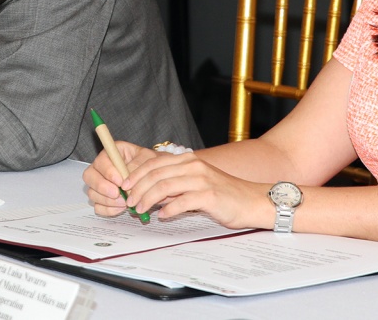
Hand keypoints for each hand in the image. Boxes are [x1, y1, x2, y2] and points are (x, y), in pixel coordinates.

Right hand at [83, 141, 156, 215]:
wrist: (154, 177)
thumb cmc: (149, 165)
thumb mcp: (147, 159)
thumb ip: (136, 165)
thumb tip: (125, 179)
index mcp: (111, 153)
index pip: (100, 161)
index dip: (108, 172)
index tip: (120, 181)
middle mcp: (101, 168)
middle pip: (88, 176)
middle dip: (102, 187)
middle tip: (117, 194)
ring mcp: (99, 184)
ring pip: (92, 193)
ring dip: (107, 200)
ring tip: (124, 203)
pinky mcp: (102, 198)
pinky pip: (97, 206)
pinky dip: (108, 210)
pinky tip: (121, 208)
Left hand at [120, 152, 271, 229]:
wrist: (252, 201)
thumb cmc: (224, 194)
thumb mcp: (197, 183)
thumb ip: (175, 185)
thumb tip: (151, 192)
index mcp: (189, 160)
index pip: (154, 163)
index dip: (136, 175)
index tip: (125, 187)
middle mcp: (193, 166)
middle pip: (156, 174)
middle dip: (138, 189)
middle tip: (129, 202)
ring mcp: (201, 179)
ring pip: (164, 186)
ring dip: (148, 199)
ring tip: (140, 210)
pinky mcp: (209, 196)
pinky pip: (182, 201)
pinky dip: (168, 210)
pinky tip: (163, 216)